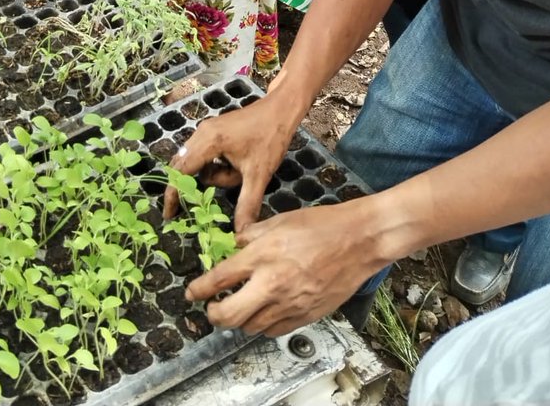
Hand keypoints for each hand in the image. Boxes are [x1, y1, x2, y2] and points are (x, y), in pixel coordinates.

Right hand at [164, 95, 297, 231]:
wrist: (280, 109)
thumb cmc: (270, 138)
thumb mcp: (259, 174)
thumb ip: (247, 204)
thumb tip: (241, 234)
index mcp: (209, 142)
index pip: (181, 171)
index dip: (173, 194)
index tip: (169, 216)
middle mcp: (201, 133)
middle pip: (186, 167)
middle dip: (194, 187)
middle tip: (202, 207)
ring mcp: (207, 130)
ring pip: (199, 163)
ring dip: (216, 176)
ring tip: (240, 174)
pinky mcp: (213, 131)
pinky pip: (206, 156)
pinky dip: (217, 167)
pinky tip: (238, 167)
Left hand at [184, 197, 381, 335]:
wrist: (359, 241)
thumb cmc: (321, 225)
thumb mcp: (279, 220)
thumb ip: (252, 235)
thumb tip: (233, 245)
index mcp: (262, 256)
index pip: (219, 280)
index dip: (199, 290)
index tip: (191, 293)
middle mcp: (272, 284)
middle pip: (229, 315)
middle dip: (213, 315)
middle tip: (210, 308)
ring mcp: (290, 304)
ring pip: (250, 327)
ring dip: (239, 320)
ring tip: (238, 307)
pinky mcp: (305, 316)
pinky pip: (274, 330)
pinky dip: (262, 324)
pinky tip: (263, 311)